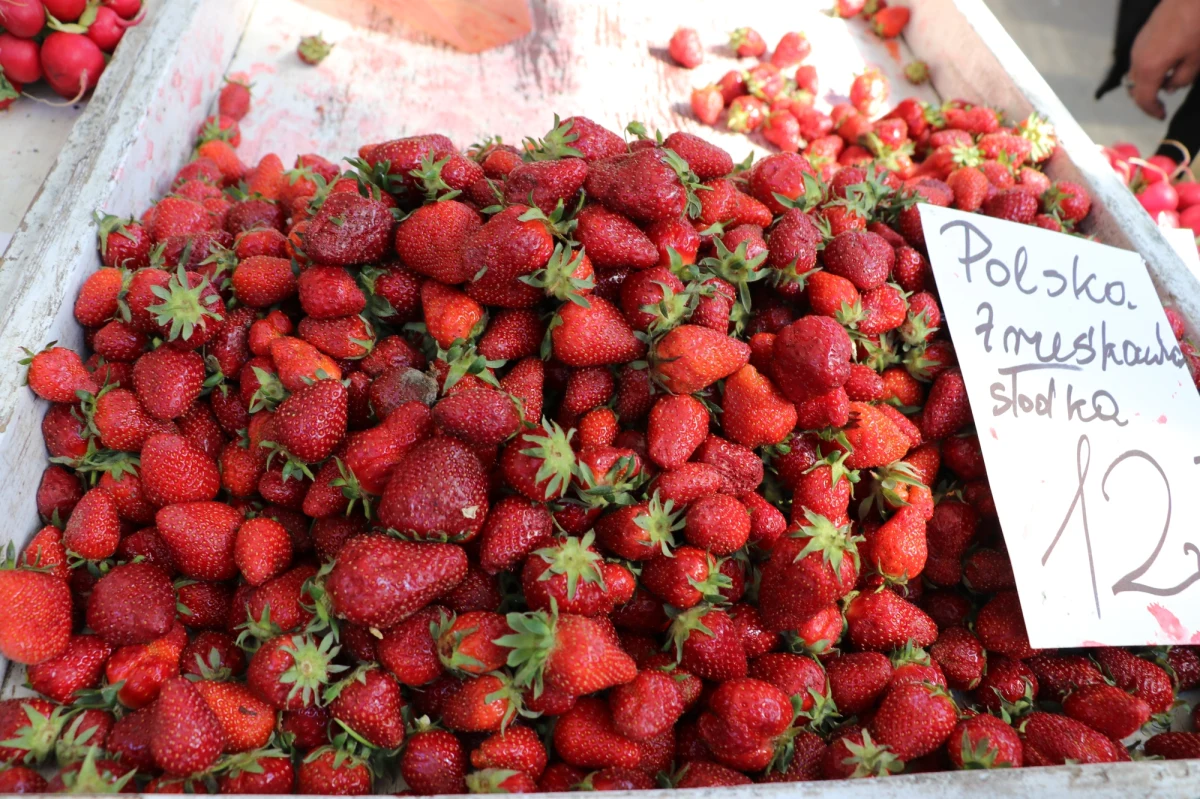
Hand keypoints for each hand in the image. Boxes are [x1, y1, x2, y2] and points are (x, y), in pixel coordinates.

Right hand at [1128, 0, 1199, 118]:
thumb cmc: (1196, 25)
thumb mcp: (1196, 58)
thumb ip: (1182, 79)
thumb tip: (1172, 86)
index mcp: (1149, 68)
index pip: (1143, 99)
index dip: (1151, 110)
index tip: (1161, 115)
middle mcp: (1137, 59)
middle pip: (1135, 87)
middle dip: (1147, 97)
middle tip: (1162, 102)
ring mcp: (1137, 46)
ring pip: (1136, 73)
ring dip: (1149, 82)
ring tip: (1168, 80)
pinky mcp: (1142, 36)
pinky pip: (1140, 59)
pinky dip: (1149, 68)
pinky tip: (1166, 63)